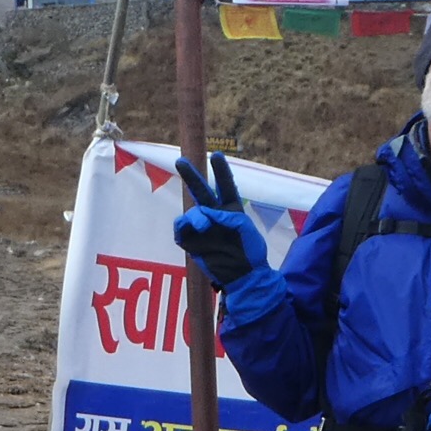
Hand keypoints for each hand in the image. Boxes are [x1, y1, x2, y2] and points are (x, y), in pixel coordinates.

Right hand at [171, 151, 266, 289]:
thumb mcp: (245, 230)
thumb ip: (227, 217)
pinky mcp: (191, 240)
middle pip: (202, 192)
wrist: (242, 276)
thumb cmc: (250, 252)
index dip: (221, 171)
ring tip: (203, 226)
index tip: (216, 154)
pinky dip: (183, 225)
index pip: (225, 186)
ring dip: (196, 217)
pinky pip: (181, 228)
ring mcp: (202, 227)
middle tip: (180, 161)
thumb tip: (204, 214)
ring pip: (192, 212)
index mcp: (232, 209)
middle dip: (192, 176)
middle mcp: (215, 215)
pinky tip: (189, 229)